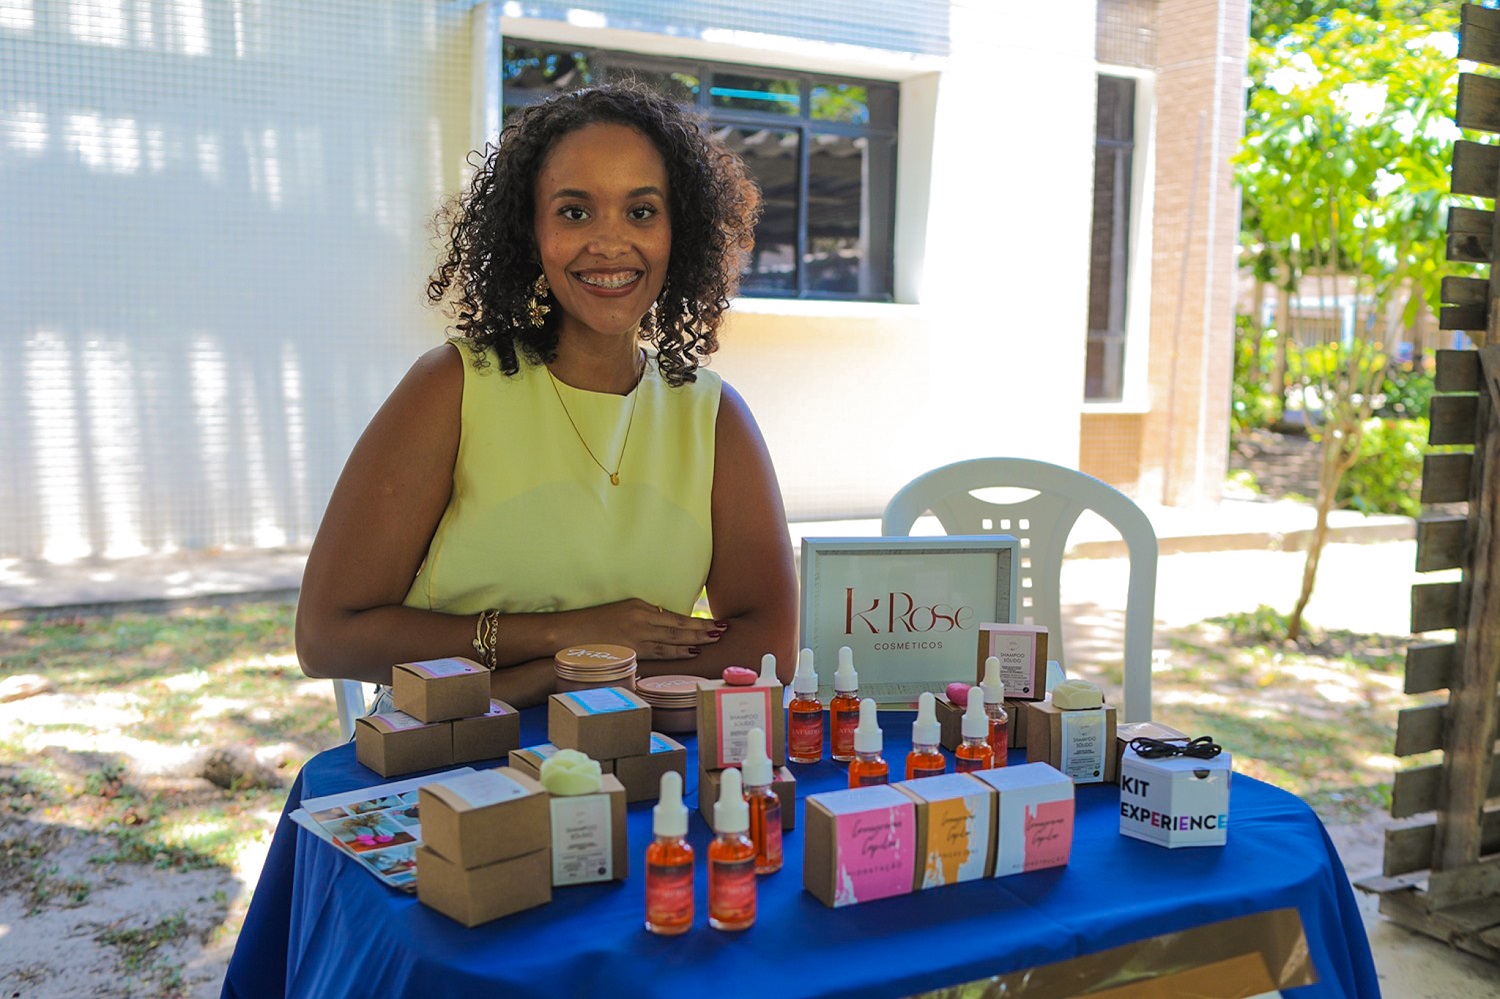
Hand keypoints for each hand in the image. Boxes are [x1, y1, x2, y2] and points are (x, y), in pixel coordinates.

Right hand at [567, 599, 726, 660]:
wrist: (564, 632)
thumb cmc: (588, 627)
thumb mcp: (618, 616)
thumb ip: (640, 622)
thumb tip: (659, 632)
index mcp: (638, 606)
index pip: (673, 616)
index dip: (695, 621)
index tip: (712, 623)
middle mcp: (640, 616)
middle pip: (679, 625)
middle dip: (703, 628)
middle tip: (724, 629)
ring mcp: (636, 632)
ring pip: (673, 637)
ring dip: (696, 638)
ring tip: (715, 639)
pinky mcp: (630, 646)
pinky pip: (659, 650)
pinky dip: (678, 651)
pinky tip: (692, 651)